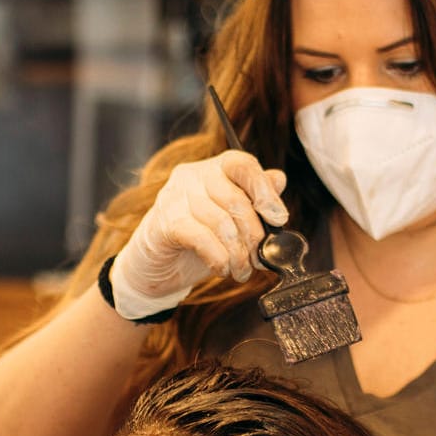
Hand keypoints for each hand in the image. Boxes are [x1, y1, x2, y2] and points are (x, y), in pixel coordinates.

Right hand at [105, 152, 288, 319]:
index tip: (278, 219)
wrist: (156, 265)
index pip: (242, 164)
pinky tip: (223, 269)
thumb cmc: (199, 239)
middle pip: (236, 200)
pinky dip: (219, 258)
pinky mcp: (165, 222)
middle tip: (260, 259)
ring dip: (238, 254)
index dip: (265, 191)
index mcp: (213, 169)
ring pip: (221, 223)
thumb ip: (255, 199)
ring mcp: (175, 196)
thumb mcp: (233, 221)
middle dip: (254, 236)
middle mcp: (193, 176)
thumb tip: (279, 179)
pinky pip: (202, 239)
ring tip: (242, 271)